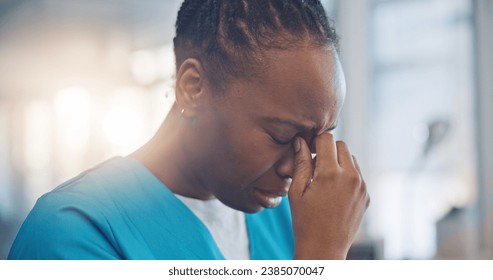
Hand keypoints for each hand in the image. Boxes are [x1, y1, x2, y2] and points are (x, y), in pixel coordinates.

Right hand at [289, 133, 369, 259]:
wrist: (324, 249)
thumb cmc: (305, 221)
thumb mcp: (297, 191)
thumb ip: (301, 163)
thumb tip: (300, 141)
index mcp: (329, 173)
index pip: (327, 138)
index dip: (315, 141)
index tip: (309, 150)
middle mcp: (350, 176)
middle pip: (341, 145)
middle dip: (328, 150)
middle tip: (316, 167)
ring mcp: (361, 187)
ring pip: (351, 159)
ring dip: (339, 162)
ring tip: (325, 181)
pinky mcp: (366, 196)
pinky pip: (358, 175)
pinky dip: (347, 176)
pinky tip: (334, 193)